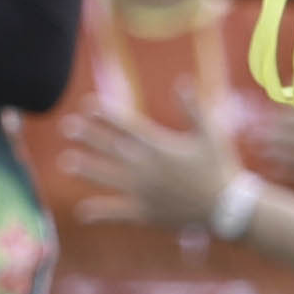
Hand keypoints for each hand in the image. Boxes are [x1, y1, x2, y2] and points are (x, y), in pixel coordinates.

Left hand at [65, 105, 244, 235]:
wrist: (227, 207)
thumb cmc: (221, 167)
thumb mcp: (210, 133)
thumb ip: (193, 108)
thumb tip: (182, 80)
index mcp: (161, 147)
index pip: (128, 127)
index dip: (106, 116)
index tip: (88, 106)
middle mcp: (147, 168)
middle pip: (112, 149)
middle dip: (88, 137)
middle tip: (67, 127)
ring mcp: (144, 191)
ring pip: (108, 178)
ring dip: (86, 169)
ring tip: (66, 162)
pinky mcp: (146, 213)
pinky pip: (118, 212)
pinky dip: (100, 212)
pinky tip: (82, 212)